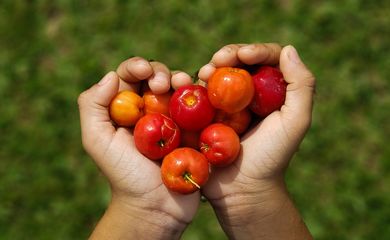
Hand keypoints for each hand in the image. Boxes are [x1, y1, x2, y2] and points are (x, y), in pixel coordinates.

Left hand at [78, 57, 193, 238]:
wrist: (155, 205)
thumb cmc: (124, 175)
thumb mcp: (97, 141)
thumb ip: (92, 106)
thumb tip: (111, 76)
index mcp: (126, 109)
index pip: (130, 76)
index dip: (137, 66)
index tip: (144, 71)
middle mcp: (151, 110)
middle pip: (157, 77)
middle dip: (160, 72)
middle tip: (163, 84)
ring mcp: (175, 119)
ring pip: (180, 88)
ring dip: (182, 80)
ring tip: (183, 85)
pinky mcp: (195, 129)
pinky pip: (200, 106)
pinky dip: (201, 96)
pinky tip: (202, 96)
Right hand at [199, 43, 314, 238]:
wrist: (242, 189)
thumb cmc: (271, 157)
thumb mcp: (295, 122)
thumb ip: (301, 85)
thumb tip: (289, 50)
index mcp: (273, 92)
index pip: (268, 59)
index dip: (256, 50)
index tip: (244, 55)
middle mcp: (250, 95)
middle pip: (240, 62)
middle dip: (229, 55)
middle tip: (219, 60)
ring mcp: (226, 104)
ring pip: (218, 74)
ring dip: (211, 67)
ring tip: (206, 73)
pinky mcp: (206, 115)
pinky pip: (199, 93)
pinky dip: (194, 84)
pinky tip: (191, 83)